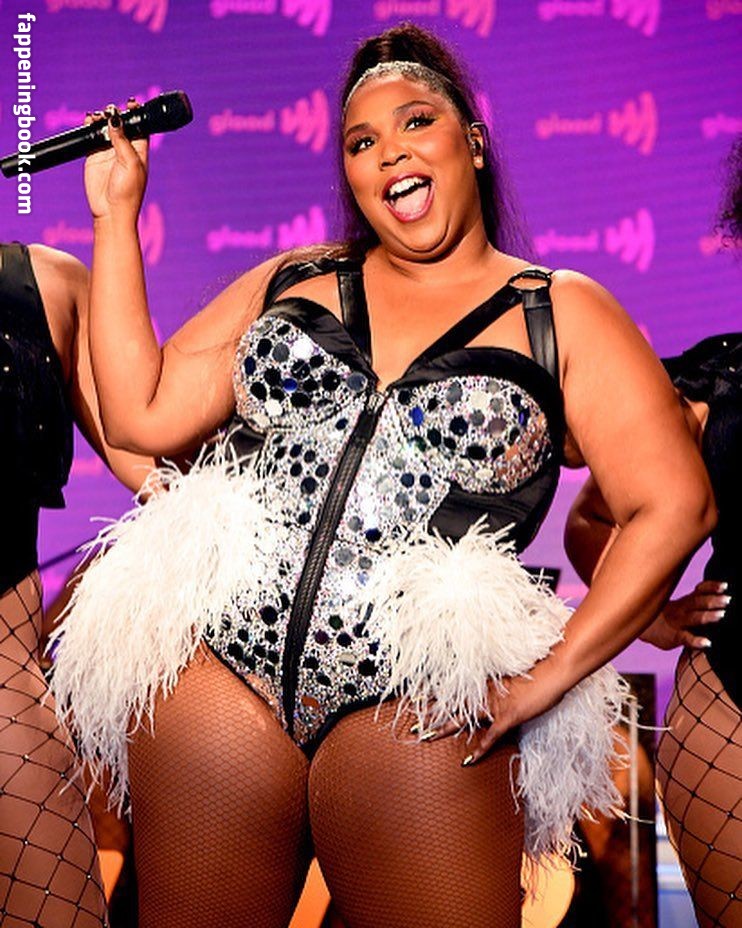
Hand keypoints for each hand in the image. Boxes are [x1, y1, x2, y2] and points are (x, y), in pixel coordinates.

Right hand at [83, 100, 147, 221]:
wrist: (110, 210)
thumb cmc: (127, 191)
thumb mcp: (130, 163)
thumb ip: (122, 140)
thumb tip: (115, 118)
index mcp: (140, 151)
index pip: (140, 127)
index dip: (136, 114)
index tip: (132, 102)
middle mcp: (125, 150)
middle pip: (121, 124)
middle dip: (116, 114)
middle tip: (110, 109)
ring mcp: (108, 152)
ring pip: (105, 128)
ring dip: (102, 119)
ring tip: (98, 116)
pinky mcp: (94, 156)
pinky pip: (91, 137)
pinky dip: (90, 127)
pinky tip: (89, 121)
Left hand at [418, 660, 567, 765]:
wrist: (552, 671)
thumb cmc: (537, 672)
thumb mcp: (515, 678)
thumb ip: (502, 685)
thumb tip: (497, 689)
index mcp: (486, 685)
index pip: (456, 692)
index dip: (437, 697)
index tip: (417, 700)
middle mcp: (486, 694)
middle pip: (453, 706)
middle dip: (432, 715)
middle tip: (413, 725)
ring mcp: (495, 706)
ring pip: (463, 719)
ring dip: (443, 728)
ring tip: (425, 737)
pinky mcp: (508, 717)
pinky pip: (490, 736)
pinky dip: (479, 749)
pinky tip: (468, 760)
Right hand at [640, 580, 728, 649]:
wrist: (645, 628)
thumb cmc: (668, 618)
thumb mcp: (680, 606)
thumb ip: (696, 601)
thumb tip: (721, 597)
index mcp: (686, 601)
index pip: (699, 591)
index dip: (711, 587)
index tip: (725, 585)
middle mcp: (682, 609)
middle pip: (698, 602)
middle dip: (713, 600)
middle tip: (728, 599)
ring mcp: (678, 623)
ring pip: (694, 618)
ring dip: (708, 616)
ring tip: (721, 615)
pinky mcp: (674, 637)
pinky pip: (685, 638)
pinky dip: (696, 641)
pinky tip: (707, 643)